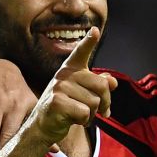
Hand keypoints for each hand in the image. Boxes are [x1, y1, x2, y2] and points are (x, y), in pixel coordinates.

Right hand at [30, 27, 116, 144]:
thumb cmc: (67, 108)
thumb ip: (99, 86)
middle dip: (105, 102)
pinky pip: (84, 113)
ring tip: (80, 115)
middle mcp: (64, 74)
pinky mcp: (56, 102)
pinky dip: (83, 121)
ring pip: (94, 102)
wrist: (43, 126)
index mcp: (70, 69)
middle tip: (101, 111)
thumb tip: (112, 81)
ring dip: (92, 114)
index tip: (96, 30)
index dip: (89, 41)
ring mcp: (59, 87)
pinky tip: (72, 120)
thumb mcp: (84, 94)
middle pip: (101, 85)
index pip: (81, 52)